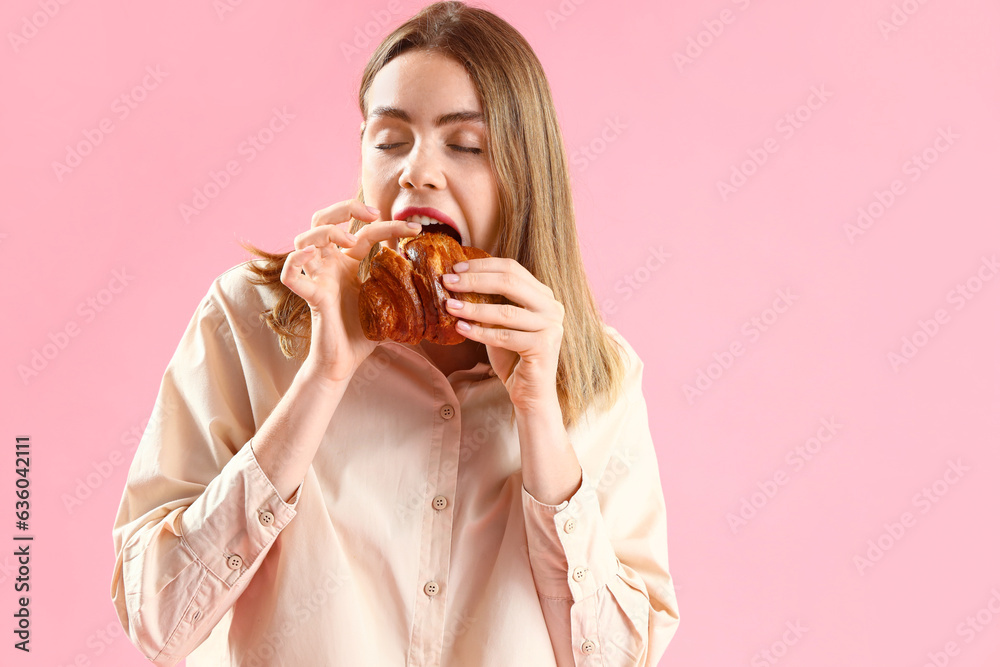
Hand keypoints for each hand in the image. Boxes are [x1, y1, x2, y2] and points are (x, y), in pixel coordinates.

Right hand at [280, 199, 420, 382]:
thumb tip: (440, 286)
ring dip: (326, 230)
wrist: (345, 362)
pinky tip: (311, 256)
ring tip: (348, 239)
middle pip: (325, 219)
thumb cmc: (364, 333)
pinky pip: (291, 275)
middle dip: (347, 206)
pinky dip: (296, 262)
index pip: (367, 231)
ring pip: (305, 238)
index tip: (416, 228)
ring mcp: (319, 278)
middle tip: (373, 214)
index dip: (391, 224)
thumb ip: (407, 290)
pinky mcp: (312, 296)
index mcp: (350, 263)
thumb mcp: (392, 304)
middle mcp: (331, 264)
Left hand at [442, 258, 564, 413]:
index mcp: (543, 295)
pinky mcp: (544, 347)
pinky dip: (479, 332)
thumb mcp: (500, 323)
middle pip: (509, 282)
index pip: (512, 269)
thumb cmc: (513, 356)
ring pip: (505, 311)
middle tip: (448, 281)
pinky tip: (461, 328)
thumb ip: (490, 302)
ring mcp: (551, 326)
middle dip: (475, 280)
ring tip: (449, 306)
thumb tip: (458, 280)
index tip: (456, 268)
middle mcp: (552, 307)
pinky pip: (504, 337)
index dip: (482, 266)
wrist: (530, 393)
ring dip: (473, 308)